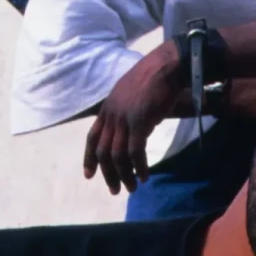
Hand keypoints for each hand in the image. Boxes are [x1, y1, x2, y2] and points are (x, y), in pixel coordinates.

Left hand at [83, 42, 183, 195]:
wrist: (166, 66)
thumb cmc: (154, 76)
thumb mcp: (131, 94)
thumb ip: (126, 110)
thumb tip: (134, 128)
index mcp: (107, 108)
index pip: (92, 137)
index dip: (89, 158)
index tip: (90, 175)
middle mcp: (111, 116)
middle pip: (103, 151)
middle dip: (108, 174)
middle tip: (116, 189)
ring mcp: (124, 119)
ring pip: (118, 156)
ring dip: (124, 175)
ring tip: (133, 187)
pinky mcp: (139, 123)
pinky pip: (135, 152)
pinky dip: (139, 167)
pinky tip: (145, 175)